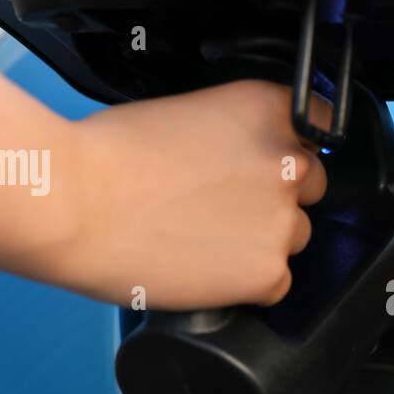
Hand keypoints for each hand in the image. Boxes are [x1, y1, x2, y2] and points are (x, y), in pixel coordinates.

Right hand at [54, 80, 329, 309]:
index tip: (266, 162)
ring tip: (202, 238)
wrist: (74, 203)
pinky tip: (204, 267)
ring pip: (293, 237)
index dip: (289, 148)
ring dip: (260, 240)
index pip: (319, 129)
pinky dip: (246, 283)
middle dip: (275, 196)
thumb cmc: (109, 154)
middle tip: (222, 205)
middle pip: (310, 187)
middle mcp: (289, 162)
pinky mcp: (268, 272)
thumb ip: (234, 133)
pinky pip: (275, 283)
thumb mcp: (187, 112)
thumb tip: (243, 158)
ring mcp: (283, 221)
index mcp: (271, 110)